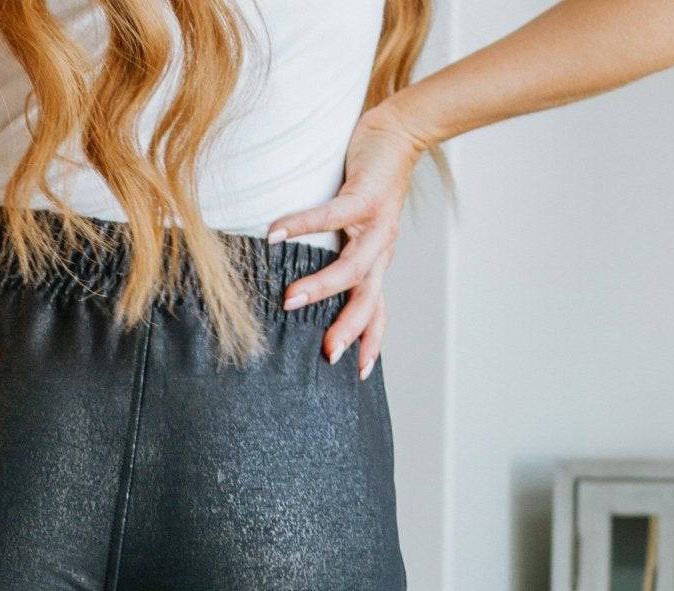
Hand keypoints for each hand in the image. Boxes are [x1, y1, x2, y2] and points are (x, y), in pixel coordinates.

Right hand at [268, 99, 424, 372]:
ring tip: (291, 301)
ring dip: (322, 286)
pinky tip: (275, 233)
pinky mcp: (365, 195)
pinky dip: (301, 224)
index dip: (371, 342)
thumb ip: (338, 255)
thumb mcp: (356, 230)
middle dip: (349, 327)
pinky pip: (330, 215)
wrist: (397, 133)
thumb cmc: (369, 183)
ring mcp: (375, 223)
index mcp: (378, 262)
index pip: (377, 311)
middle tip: (327, 353)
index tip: (359, 374)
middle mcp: (380, 249)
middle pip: (368, 298)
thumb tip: (303, 284)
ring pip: (353, 266)